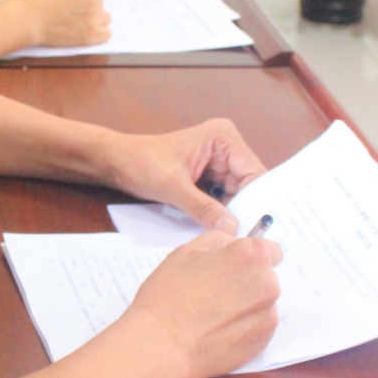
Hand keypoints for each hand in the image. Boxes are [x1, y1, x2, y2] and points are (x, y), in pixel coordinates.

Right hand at [16, 0, 111, 46]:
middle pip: (103, 3)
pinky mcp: (91, 34)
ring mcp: (94, 17)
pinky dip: (97, 34)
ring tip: (75, 22)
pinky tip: (83, 31)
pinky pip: (106, 34)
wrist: (28, 19)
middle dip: (91, 6)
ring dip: (94, 20)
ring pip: (105, 18)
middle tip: (72, 10)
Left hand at [100, 119, 265, 231]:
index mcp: (222, 138)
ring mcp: (218, 161)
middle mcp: (226, 146)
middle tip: (250, 239)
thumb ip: (202, 207)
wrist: (116, 162)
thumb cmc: (139, 163)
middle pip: (248, 185)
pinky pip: (223, 197)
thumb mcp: (172, 187)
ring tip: (237, 238)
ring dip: (233, 214)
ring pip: (237, 194)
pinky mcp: (208, 176)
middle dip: (246, 209)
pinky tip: (222, 229)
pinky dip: (221, 212)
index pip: (254, 172)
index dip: (259, 200)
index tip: (261, 228)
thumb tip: (231, 229)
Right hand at [126, 229, 281, 377]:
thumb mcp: (186, 252)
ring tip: (212, 313)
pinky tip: (217, 329)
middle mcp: (268, 284)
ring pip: (261, 302)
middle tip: (213, 289)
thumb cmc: (169, 295)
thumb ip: (217, 240)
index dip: (249, 256)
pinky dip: (243, 326)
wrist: (163, 344)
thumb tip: (232, 241)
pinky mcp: (264, 340)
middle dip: (246, 279)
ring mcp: (268, 315)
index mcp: (250, 256)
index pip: (270, 249)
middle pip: (265, 276)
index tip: (232, 264)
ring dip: (245, 303)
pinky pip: (258, 325)